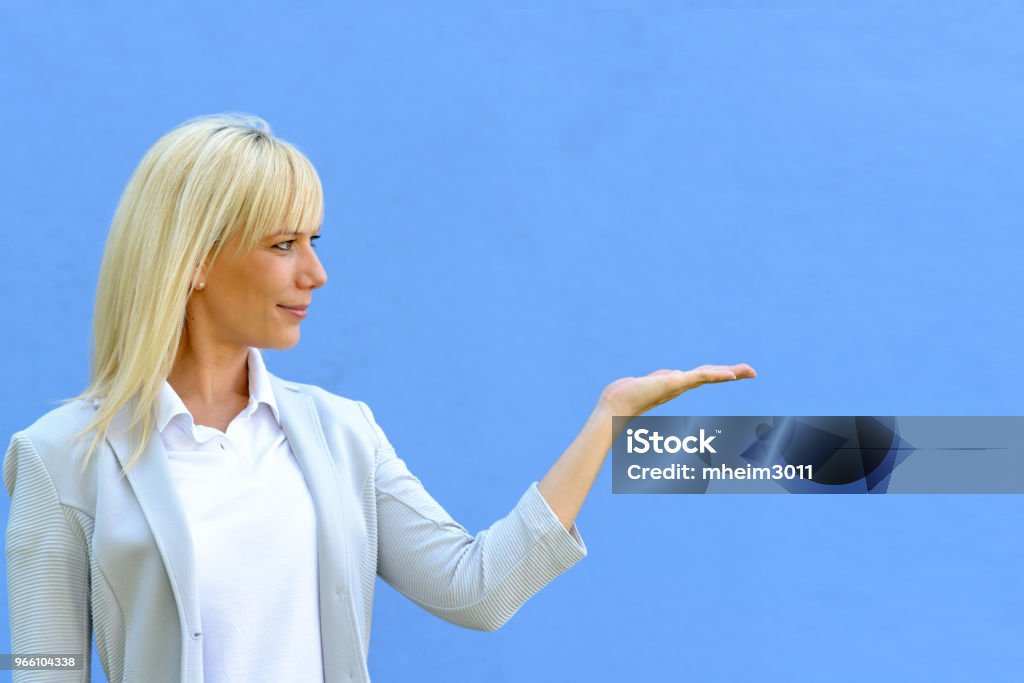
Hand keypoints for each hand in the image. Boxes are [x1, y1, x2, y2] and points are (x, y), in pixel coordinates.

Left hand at [598, 364, 756, 417]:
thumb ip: (653, 380)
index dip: (716, 374)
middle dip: (731, 373)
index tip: (732, 373)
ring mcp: (679, 385)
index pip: (700, 376)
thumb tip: (656, 379)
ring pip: (709, 375)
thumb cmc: (623, 397)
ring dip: (730, 372)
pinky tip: (731, 374)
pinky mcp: (675, 383)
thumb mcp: (642, 383)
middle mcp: (679, 386)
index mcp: (674, 384)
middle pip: (710, 376)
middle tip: (752, 372)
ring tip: (750, 371)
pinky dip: (716, 375)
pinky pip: (700, 376)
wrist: (615, 406)